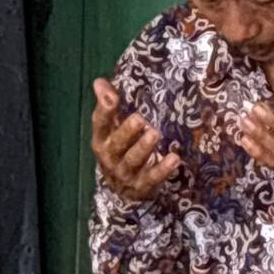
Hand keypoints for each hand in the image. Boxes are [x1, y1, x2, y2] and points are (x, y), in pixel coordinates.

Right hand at [91, 78, 181, 202]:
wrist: (122, 191)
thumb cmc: (120, 150)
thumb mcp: (112, 129)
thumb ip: (109, 105)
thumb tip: (99, 81)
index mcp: (101, 140)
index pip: (100, 124)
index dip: (104, 110)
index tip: (112, 96)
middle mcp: (110, 157)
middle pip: (117, 144)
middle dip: (127, 131)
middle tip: (139, 119)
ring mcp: (125, 173)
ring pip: (133, 160)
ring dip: (144, 147)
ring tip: (154, 134)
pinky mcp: (142, 186)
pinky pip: (152, 177)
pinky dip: (163, 169)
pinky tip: (174, 158)